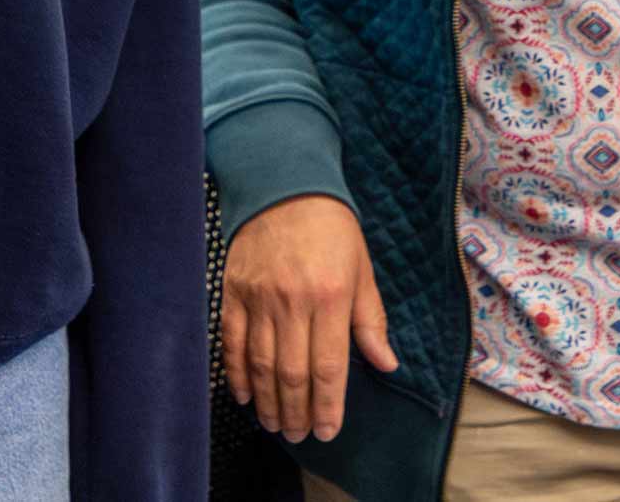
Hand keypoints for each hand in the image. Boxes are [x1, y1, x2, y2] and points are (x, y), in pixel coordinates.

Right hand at [220, 194, 399, 443]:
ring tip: (277, 424)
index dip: (327, 405)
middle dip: (297, 412)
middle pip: (292, 373)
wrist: (283, 184)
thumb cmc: (331, 228)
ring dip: (269, 401)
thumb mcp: (362, 268)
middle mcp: (293, 301)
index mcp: (331, 296)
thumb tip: (387, 363)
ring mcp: (259, 298)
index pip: (328, 366)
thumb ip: (371, 320)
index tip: (327, 431)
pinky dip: (237, 374)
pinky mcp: (233, 292)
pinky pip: (232, 343)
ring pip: (260, 364)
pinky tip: (246, 396)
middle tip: (299, 435)